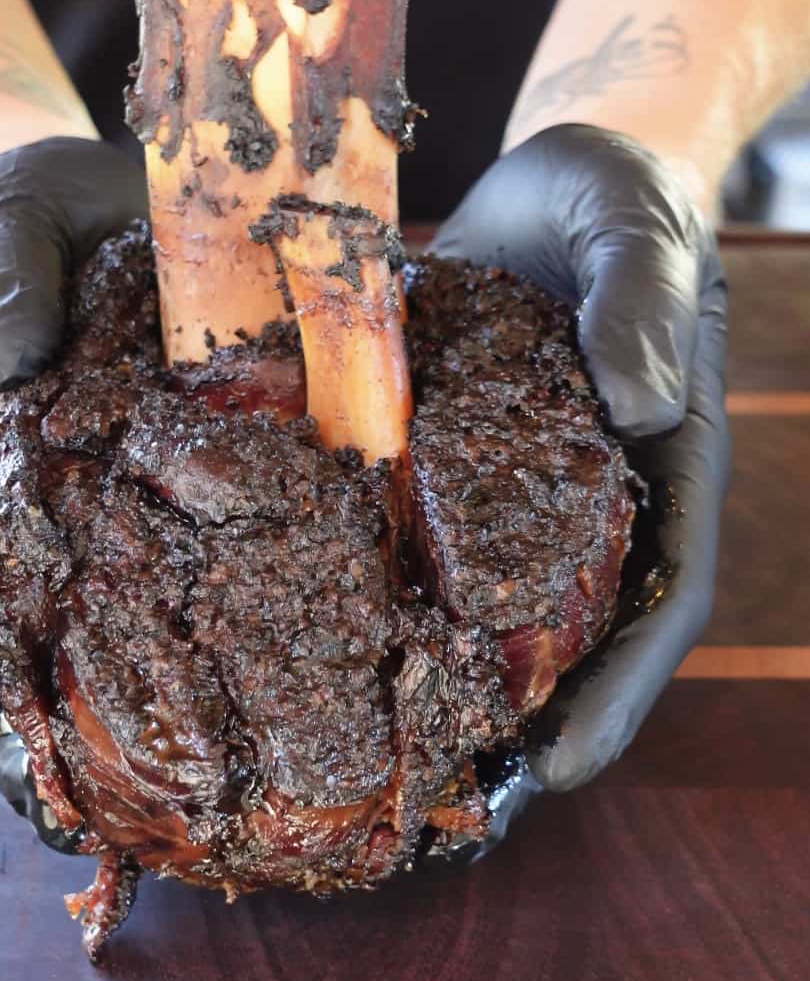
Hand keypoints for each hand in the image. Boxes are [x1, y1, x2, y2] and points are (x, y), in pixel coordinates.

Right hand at [0, 135, 147, 849]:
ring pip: (47, 654)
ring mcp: (50, 534)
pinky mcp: (123, 537)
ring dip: (81, 743)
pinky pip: (129, 622)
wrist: (89, 217)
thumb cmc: (27, 218)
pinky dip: (155, 689)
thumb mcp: (2, 216)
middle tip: (59, 814)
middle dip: (8, 730)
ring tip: (135, 831)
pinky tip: (211, 754)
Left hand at [430, 122, 728, 828]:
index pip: (661, 602)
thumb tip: (645, 407)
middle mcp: (594, 503)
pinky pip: (415, 546)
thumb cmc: (615, 196)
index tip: (563, 765)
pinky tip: (314, 636)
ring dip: (445, 687)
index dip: (620, 692)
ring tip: (378, 765)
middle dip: (522, 725)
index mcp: (664, 470)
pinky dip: (381, 597)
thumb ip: (642, 302)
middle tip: (452, 804)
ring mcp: (516, 495)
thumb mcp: (635, 225)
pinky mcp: (445, 467)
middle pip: (572, 637)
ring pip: (488, 610)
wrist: (549, 176)